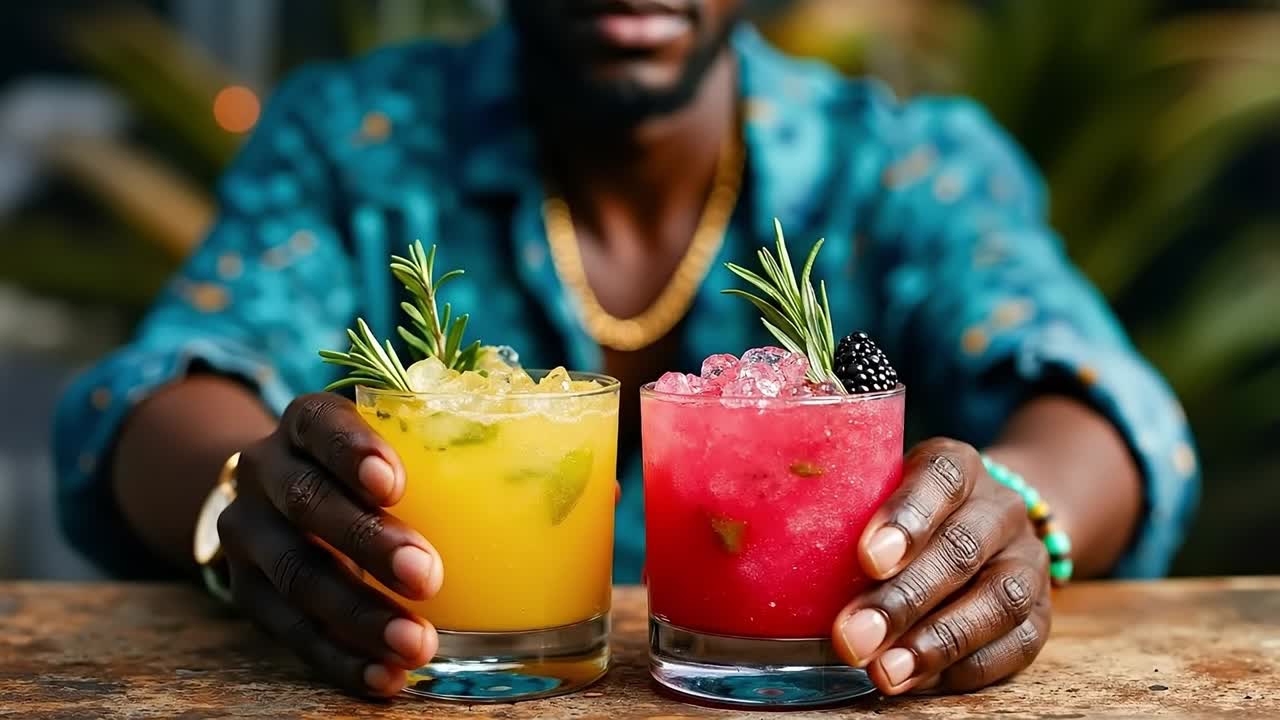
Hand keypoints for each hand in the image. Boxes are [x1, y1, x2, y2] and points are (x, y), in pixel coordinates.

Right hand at [215, 393, 443, 695]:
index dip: (352, 451)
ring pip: (297, 575)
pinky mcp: (246, 591)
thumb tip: (566, 491)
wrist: (273, 498)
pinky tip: (387, 675)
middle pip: (308, 502)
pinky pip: (290, 631)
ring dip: (361, 614)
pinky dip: (341, 658)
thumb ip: (448, 454)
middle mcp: (267, 470)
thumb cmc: (365, 469)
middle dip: (369, 543)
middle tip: (428, 575)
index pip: (320, 424)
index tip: (395, 485)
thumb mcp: (392, 443)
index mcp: (307, 423)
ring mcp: (249, 532)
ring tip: (418, 644)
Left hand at [832, 438, 1050, 693]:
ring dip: (937, 642)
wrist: (988, 526)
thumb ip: (840, 513)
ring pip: (998, 600)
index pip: (940, 477)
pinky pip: (1015, 645)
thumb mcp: (878, 493)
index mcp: (956, 467)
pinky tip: (916, 680)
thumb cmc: (906, 515)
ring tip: (884, 672)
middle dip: (904, 599)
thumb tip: (763, 561)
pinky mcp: (1040, 614)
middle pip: (961, 549)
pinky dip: (963, 669)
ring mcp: (1027, 561)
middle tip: (852, 637)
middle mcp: (998, 508)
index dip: (906, 517)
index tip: (867, 559)